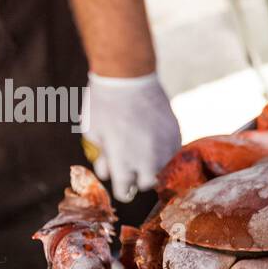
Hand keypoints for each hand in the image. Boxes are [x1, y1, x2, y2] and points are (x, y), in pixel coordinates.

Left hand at [79, 72, 182, 201]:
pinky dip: (165, 151)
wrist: (128, 77)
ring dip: (153, 165)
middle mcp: (147, 159)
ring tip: (144, 151)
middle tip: (131, 165)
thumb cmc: (103, 104)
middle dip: (137, 177)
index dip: (120, 187)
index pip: (124, 191)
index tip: (120, 181)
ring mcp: (164, 147)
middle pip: (146, 184)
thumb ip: (102, 157)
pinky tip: (154, 139)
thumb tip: (107, 172)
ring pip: (163, 170)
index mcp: (122, 162)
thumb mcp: (92, 133)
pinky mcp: (175, 134)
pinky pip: (174, 152)